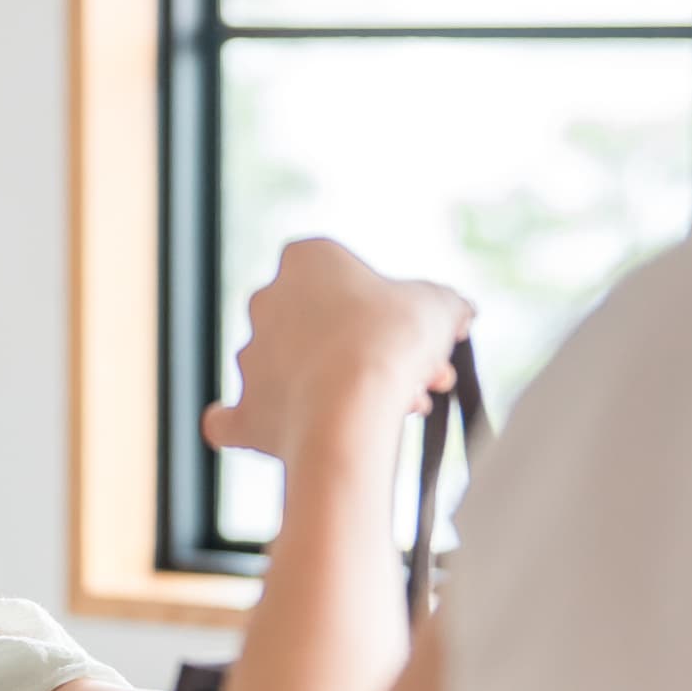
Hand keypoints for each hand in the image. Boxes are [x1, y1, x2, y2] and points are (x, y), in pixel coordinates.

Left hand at [202, 238, 473, 460]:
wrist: (348, 411)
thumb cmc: (391, 343)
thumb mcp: (438, 306)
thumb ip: (445, 304)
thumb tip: (458, 313)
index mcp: (305, 261)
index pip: (350, 278)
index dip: (391, 308)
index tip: (420, 337)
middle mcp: (266, 303)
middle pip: (327, 329)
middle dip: (377, 354)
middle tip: (421, 383)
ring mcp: (250, 359)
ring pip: (300, 373)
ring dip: (343, 391)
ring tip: (392, 414)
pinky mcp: (243, 413)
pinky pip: (233, 419)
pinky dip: (248, 424)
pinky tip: (263, 429)